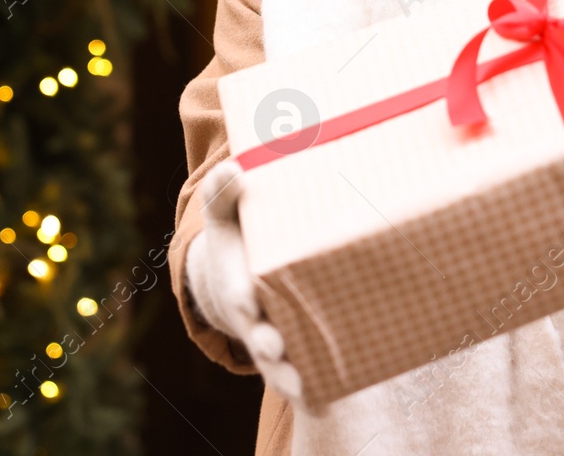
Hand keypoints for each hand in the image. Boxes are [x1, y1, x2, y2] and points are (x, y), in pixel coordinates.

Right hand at [185, 159, 303, 401]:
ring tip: (308, 390)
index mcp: (237, 281)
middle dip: (268, 343)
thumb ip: (226, 192)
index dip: (244, 296)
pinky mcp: (295, 348)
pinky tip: (338, 393)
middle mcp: (254, 317)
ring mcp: (273, 336)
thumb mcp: (225, 213)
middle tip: (278, 347)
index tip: (252, 302)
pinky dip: (317, 387)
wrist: (243, 273)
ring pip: (279, 363)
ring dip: (291, 376)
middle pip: (258, 335)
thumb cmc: (237, 238)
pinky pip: (305, 371)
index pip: (238, 290)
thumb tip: (235, 169)